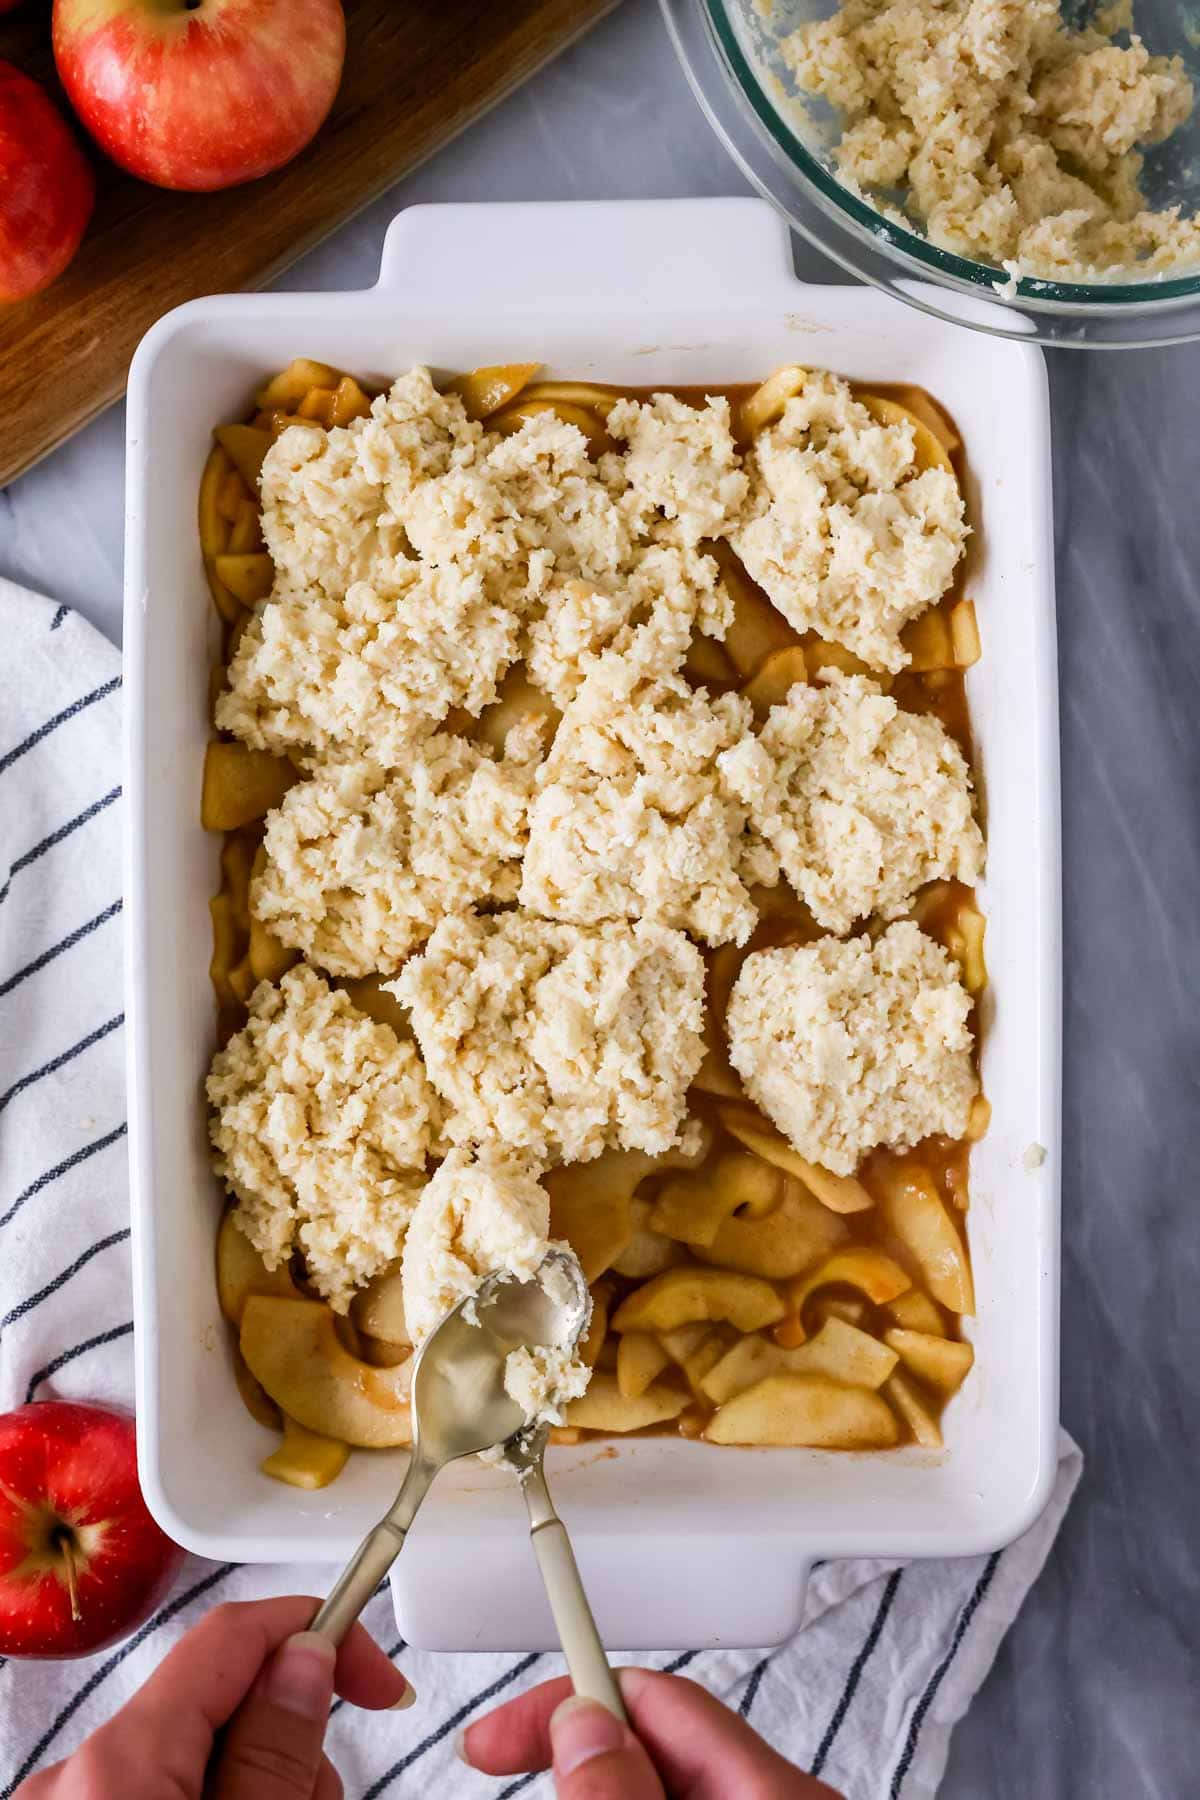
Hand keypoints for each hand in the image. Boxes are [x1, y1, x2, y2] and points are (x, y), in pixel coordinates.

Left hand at [18, 1596, 412, 1799]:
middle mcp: (71, 1777)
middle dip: (292, 1735)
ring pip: (189, 1756)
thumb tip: (307, 1656)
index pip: (232, 1635)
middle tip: (325, 1799)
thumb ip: (275, 1755)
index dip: (320, 1634)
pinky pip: (153, 1793)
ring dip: (256, 1779)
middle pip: (216, 1701)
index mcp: (115, 1764)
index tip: (382, 1681)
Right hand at [463, 1668, 841, 1798]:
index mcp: (775, 1795)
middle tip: (494, 1760)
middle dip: (573, 1750)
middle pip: (656, 1741)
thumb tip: (580, 1725)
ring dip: (595, 1788)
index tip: (496, 1725)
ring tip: (538, 1788)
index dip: (569, 1700)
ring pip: (662, 1783)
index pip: (659, 1699)